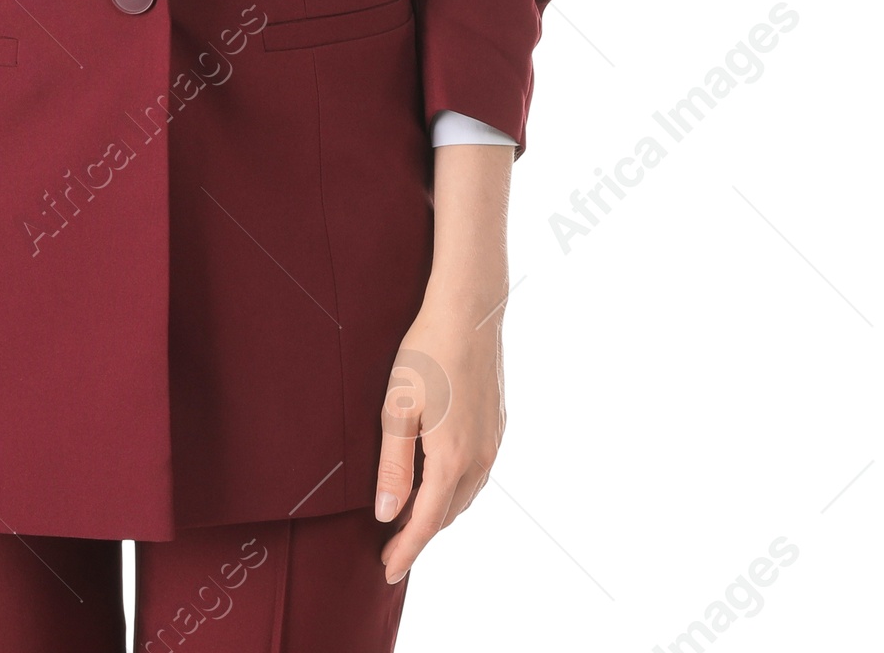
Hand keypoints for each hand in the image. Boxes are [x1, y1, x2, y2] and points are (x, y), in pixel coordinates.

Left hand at [374, 292, 505, 582]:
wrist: (469, 311)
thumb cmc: (426, 353)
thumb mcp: (397, 408)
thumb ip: (392, 466)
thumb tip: (386, 515)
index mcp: (452, 459)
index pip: (425, 523)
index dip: (405, 551)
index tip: (387, 571)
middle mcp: (479, 459)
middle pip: (446, 514)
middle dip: (420, 534)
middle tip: (390, 545)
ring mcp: (493, 443)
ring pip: (464, 496)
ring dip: (438, 512)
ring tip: (409, 518)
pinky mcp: (497, 426)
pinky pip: (476, 474)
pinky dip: (454, 489)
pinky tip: (438, 480)